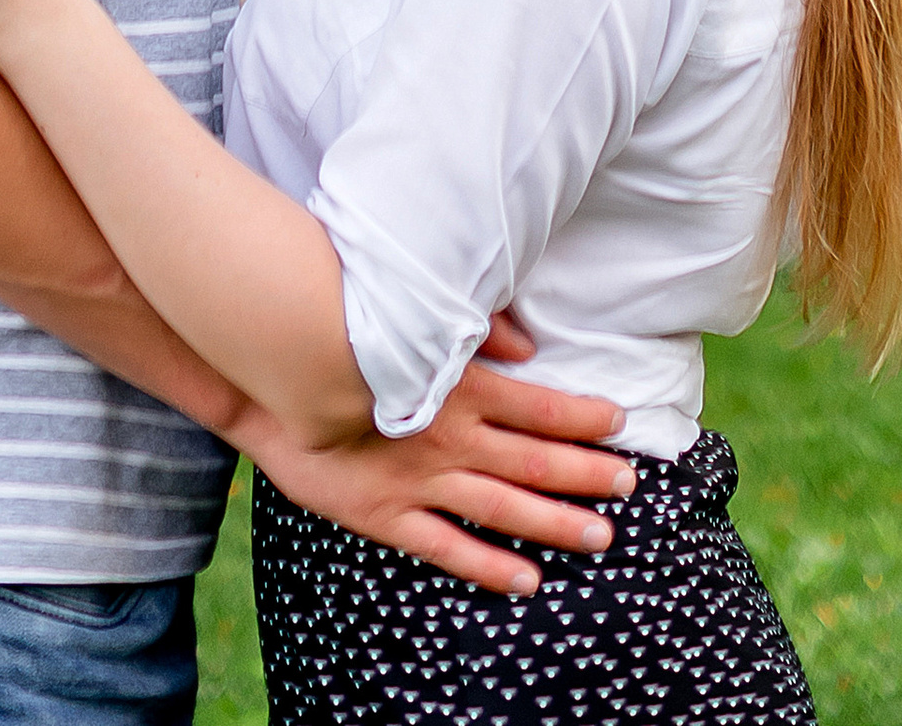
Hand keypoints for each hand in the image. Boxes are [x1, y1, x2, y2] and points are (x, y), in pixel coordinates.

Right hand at [241, 327, 633, 597]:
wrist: (271, 380)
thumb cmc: (343, 340)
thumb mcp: (410, 321)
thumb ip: (474, 331)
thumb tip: (528, 344)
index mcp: (458, 386)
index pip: (538, 405)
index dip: (582, 416)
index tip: (621, 422)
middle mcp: (450, 437)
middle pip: (534, 461)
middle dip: (587, 474)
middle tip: (630, 485)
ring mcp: (421, 482)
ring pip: (504, 509)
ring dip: (556, 524)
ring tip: (602, 536)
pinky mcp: (388, 517)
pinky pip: (449, 548)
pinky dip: (491, 567)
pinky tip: (528, 580)